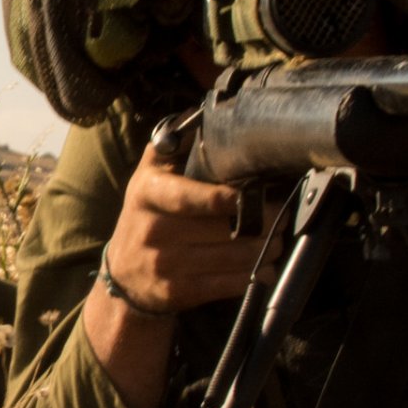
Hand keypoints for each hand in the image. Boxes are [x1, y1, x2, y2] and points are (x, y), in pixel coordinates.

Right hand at [102, 143, 275, 315]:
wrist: (124, 275)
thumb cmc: (147, 216)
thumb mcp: (147, 176)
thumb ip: (170, 144)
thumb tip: (201, 114)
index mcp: (147, 193)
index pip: (190, 196)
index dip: (227, 198)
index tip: (257, 192)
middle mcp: (152, 230)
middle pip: (221, 229)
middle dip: (261, 223)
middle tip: (283, 215)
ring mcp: (164, 265)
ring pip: (230, 258)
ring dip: (263, 250)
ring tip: (278, 240)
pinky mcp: (177, 293)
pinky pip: (225, 284)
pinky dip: (252, 276)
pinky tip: (265, 268)